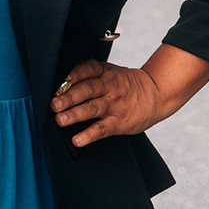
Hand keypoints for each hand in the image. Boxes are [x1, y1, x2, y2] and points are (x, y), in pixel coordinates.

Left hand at [50, 45, 208, 148]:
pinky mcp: (119, 122)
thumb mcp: (110, 72)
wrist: (154, 94)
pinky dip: (89, 135)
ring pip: (92, 108)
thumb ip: (90, 76)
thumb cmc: (125, 84)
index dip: (73, 75)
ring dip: (75, 114)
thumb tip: (61, 85)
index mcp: (105, 71)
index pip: (87, 69)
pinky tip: (77, 140)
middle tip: (53, 104)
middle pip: (87, 90)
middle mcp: (109, 86)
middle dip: (68, 97)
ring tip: (60, 120)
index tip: (59, 84)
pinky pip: (102, 129)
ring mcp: (114, 104)